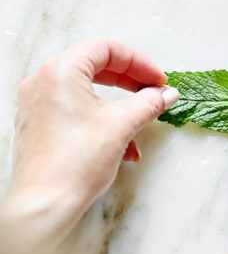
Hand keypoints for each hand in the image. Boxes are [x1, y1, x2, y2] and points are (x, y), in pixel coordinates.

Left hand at [3, 40, 177, 241]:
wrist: (44, 204)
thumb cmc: (75, 163)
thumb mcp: (120, 127)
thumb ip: (147, 104)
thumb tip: (166, 95)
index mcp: (60, 70)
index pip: (105, 49)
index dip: (138, 62)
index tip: (158, 81)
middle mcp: (42, 81)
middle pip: (93, 68)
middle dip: (128, 84)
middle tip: (151, 95)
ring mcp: (35, 104)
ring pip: (83, 94)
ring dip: (115, 109)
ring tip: (136, 131)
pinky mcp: (36, 127)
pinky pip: (71, 113)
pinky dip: (96, 123)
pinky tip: (116, 148)